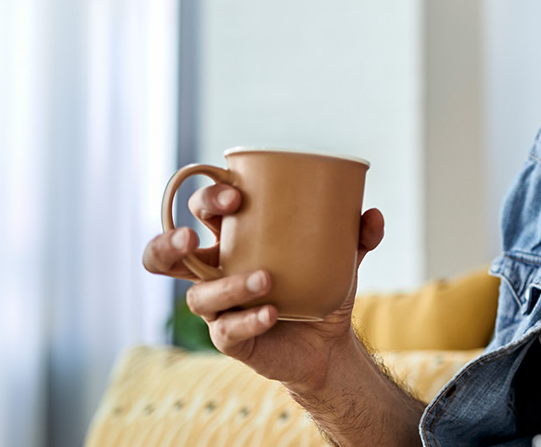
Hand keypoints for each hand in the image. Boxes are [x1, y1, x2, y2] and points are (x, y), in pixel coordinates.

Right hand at [141, 183, 386, 389]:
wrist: (328, 345)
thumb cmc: (320, 288)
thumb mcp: (342, 258)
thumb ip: (357, 235)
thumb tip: (372, 215)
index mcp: (234, 241)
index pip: (203, 210)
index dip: (207, 198)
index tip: (235, 195)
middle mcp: (215, 272)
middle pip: (167, 254)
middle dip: (170, 241)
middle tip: (197, 234)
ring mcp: (219, 308)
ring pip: (198, 296)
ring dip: (228, 286)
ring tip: (266, 279)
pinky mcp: (230, 339)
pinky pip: (227, 331)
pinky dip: (248, 321)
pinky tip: (271, 313)